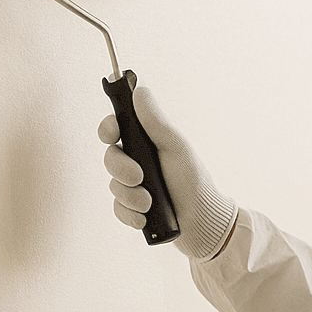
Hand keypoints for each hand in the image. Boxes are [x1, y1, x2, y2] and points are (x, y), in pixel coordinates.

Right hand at [99, 85, 237, 259]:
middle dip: (121, 169)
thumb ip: (156, 122)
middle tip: (139, 177)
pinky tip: (144, 219)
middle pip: (110, 158)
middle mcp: (138, 162)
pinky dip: (130, 214)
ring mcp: (134, 186)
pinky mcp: (133, 209)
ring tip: (150, 203)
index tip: (111, 134)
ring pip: (114, 186)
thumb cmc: (193, 181)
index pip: (116, 128)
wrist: (203, 222)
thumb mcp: (176, 148)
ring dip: (130, 196)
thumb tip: (140, 90)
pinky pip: (118, 209)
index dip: (108, 128)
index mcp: (147, 143)